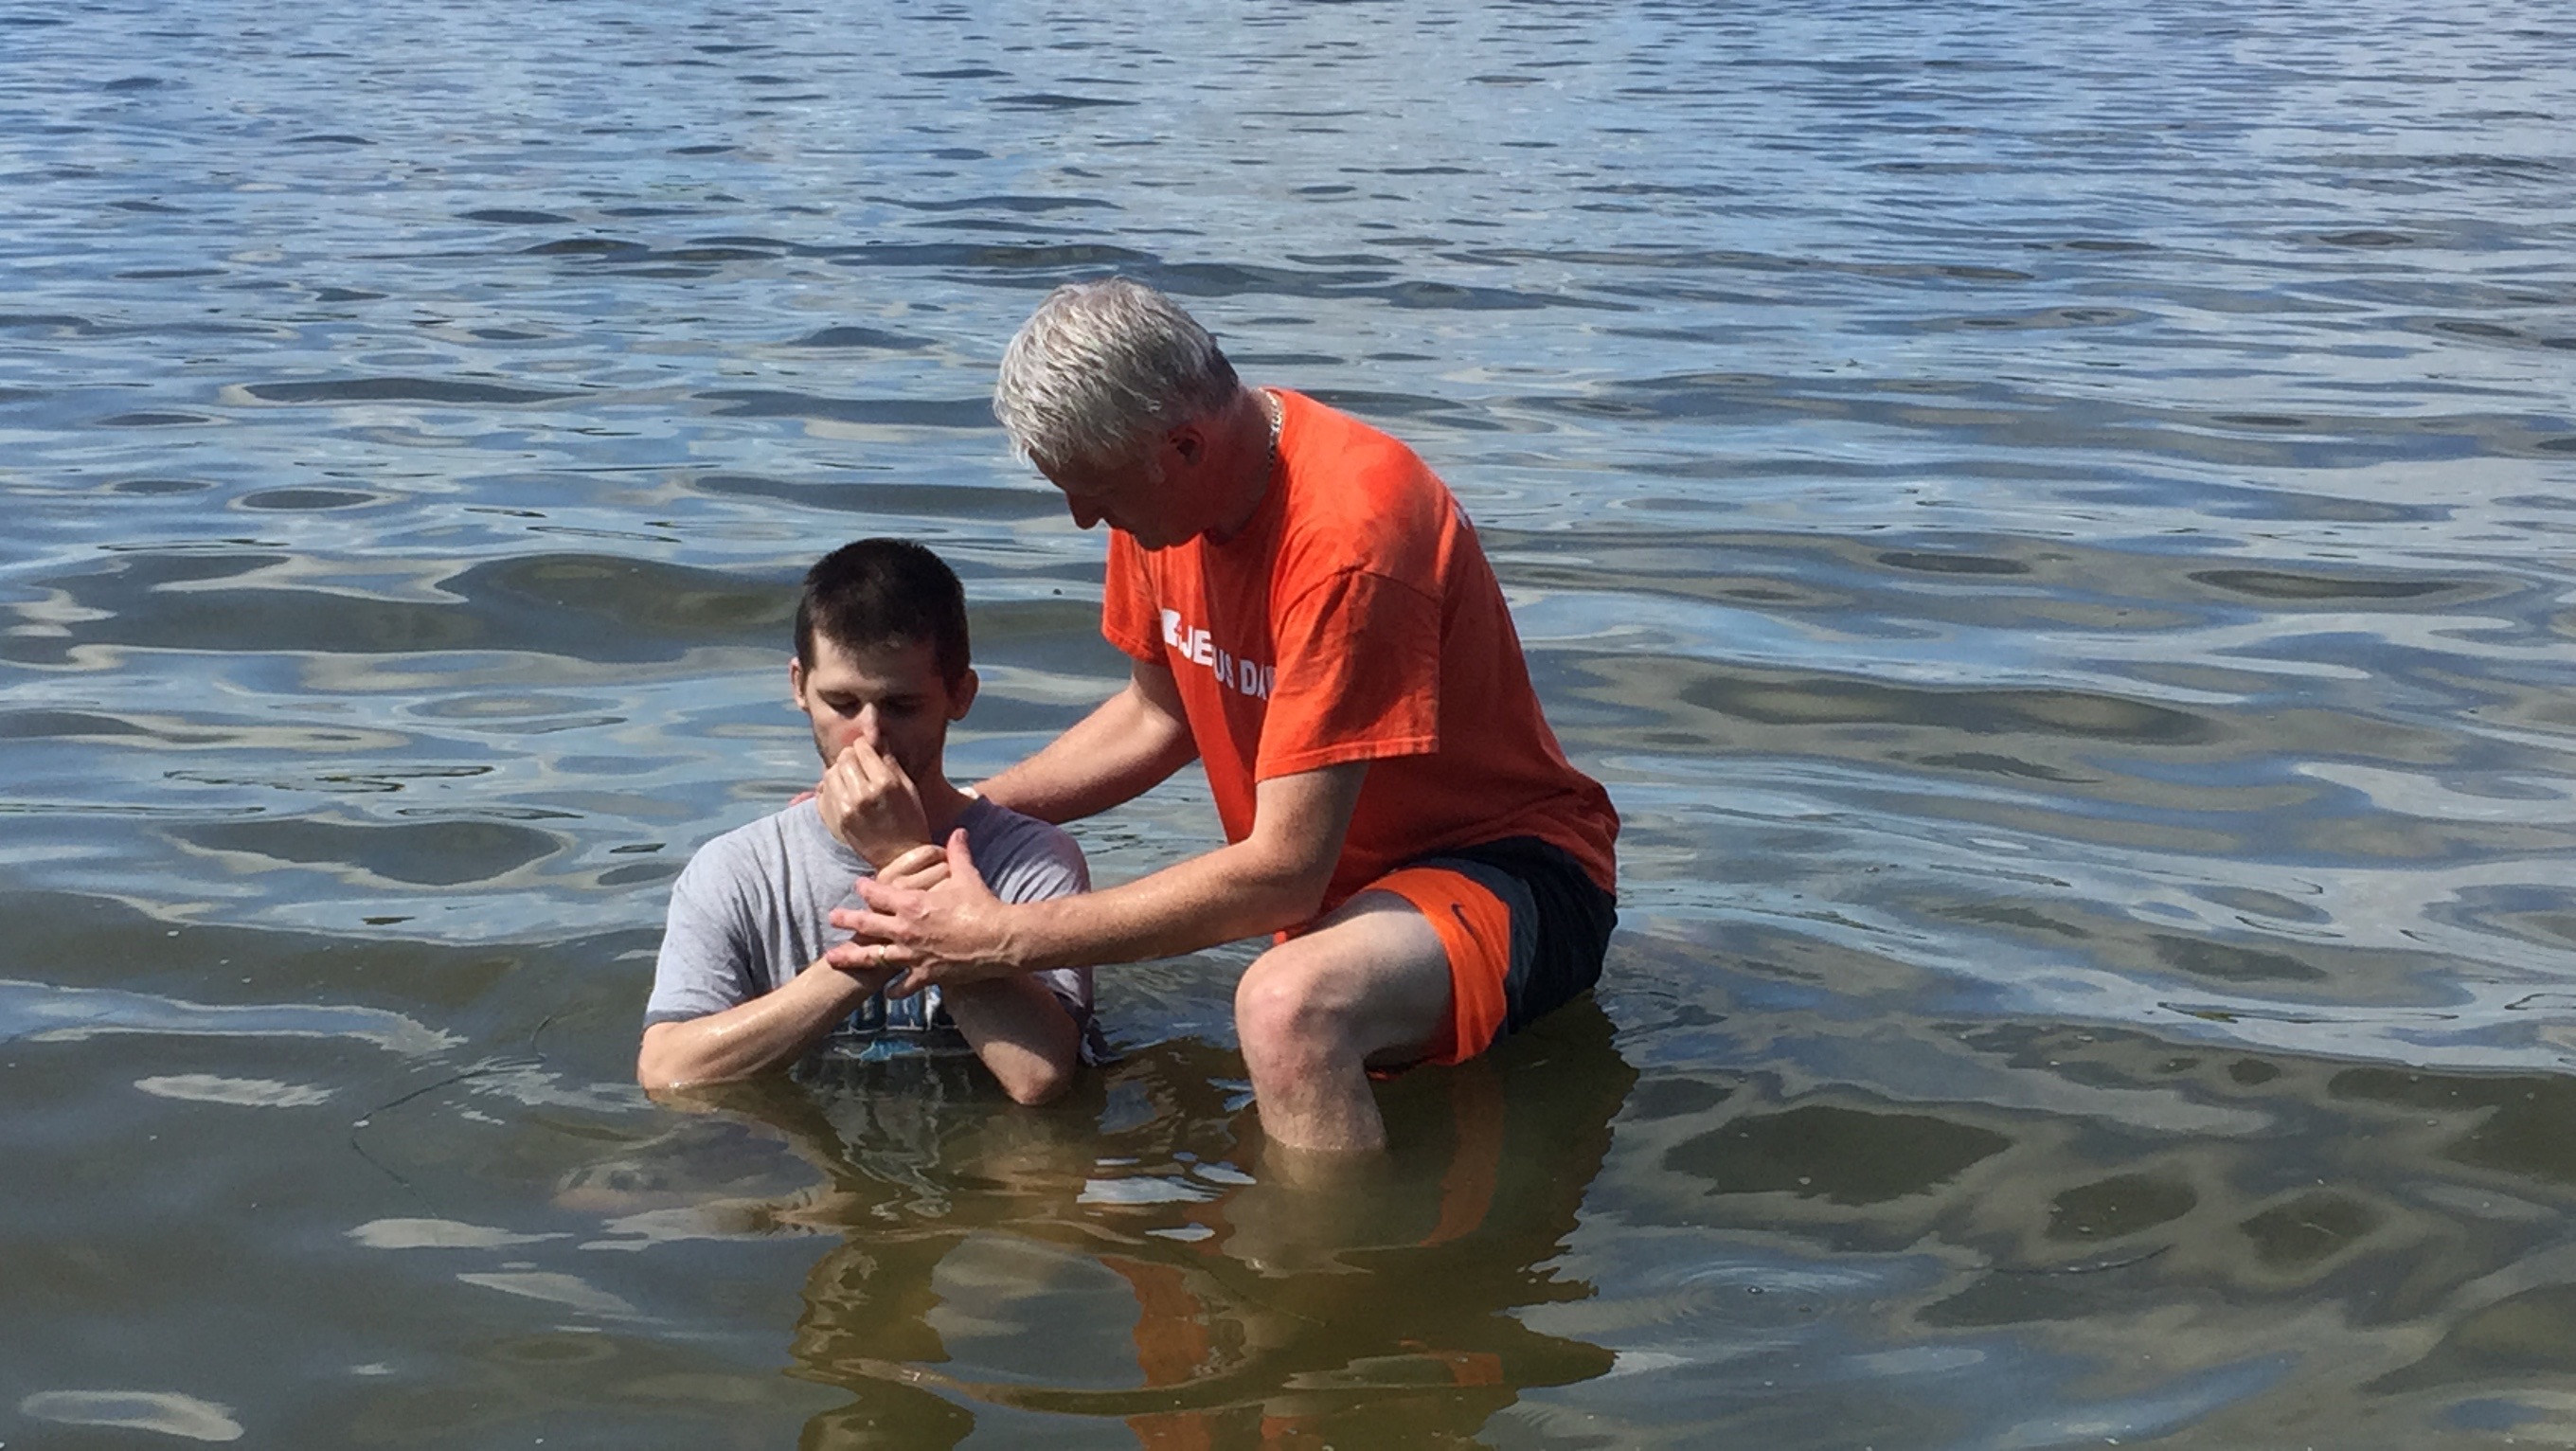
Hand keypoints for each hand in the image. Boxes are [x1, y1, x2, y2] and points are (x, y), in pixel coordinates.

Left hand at [814, 734, 928, 868]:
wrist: (901, 857)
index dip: (865, 746)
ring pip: (832, 772)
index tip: (869, 751)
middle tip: (860, 765)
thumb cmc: (911, 820)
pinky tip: (847, 792)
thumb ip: (890, 760)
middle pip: (844, 757)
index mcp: (885, 782)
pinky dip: (834, 786)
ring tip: (853, 779)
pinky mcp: (839, 818)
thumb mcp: (908, 787)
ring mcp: (849, 807)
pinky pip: (827, 790)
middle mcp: (864, 793)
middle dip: (852, 757)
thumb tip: (877, 737)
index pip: (862, 747)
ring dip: (841, 771)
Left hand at [829, 828, 1018, 994]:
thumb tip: (959, 830)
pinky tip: (887, 994)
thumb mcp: (967, 876)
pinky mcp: (926, 975)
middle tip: (832, 918)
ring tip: (833, 958)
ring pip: (873, 958)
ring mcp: (913, 955)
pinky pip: (903, 986)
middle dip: (846, 920)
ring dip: (853, 957)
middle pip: (866, 924)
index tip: (859, 886)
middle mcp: (905, 930)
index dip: (865, 888)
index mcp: (912, 903)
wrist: (1000, 939)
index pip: (878, 893)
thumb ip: (958, 853)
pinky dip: (895, 991)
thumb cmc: (983, 906)